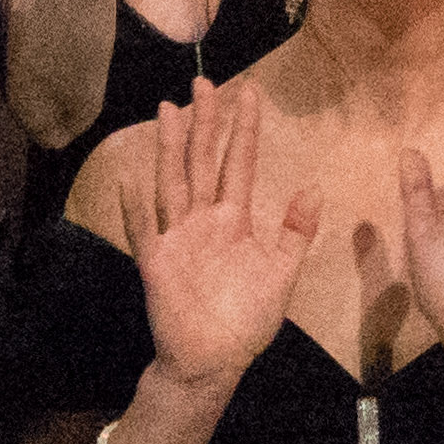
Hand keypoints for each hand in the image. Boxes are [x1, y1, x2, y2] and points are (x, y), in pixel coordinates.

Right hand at [123, 80, 324, 392]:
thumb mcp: (281, 275)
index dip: (244, 127)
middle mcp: (203, 221)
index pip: (239, 162)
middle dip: (204, 122)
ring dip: (168, 148)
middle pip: (202, 160)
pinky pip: (143, 231)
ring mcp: (177, 239)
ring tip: (167, 110)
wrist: (214, 362)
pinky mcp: (156, 264)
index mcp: (233, 219)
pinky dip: (135, 207)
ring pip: (172, 182)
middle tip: (203, 81)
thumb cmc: (247, 320)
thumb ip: (295, 233)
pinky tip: (129, 180)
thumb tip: (314, 189)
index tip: (248, 90)